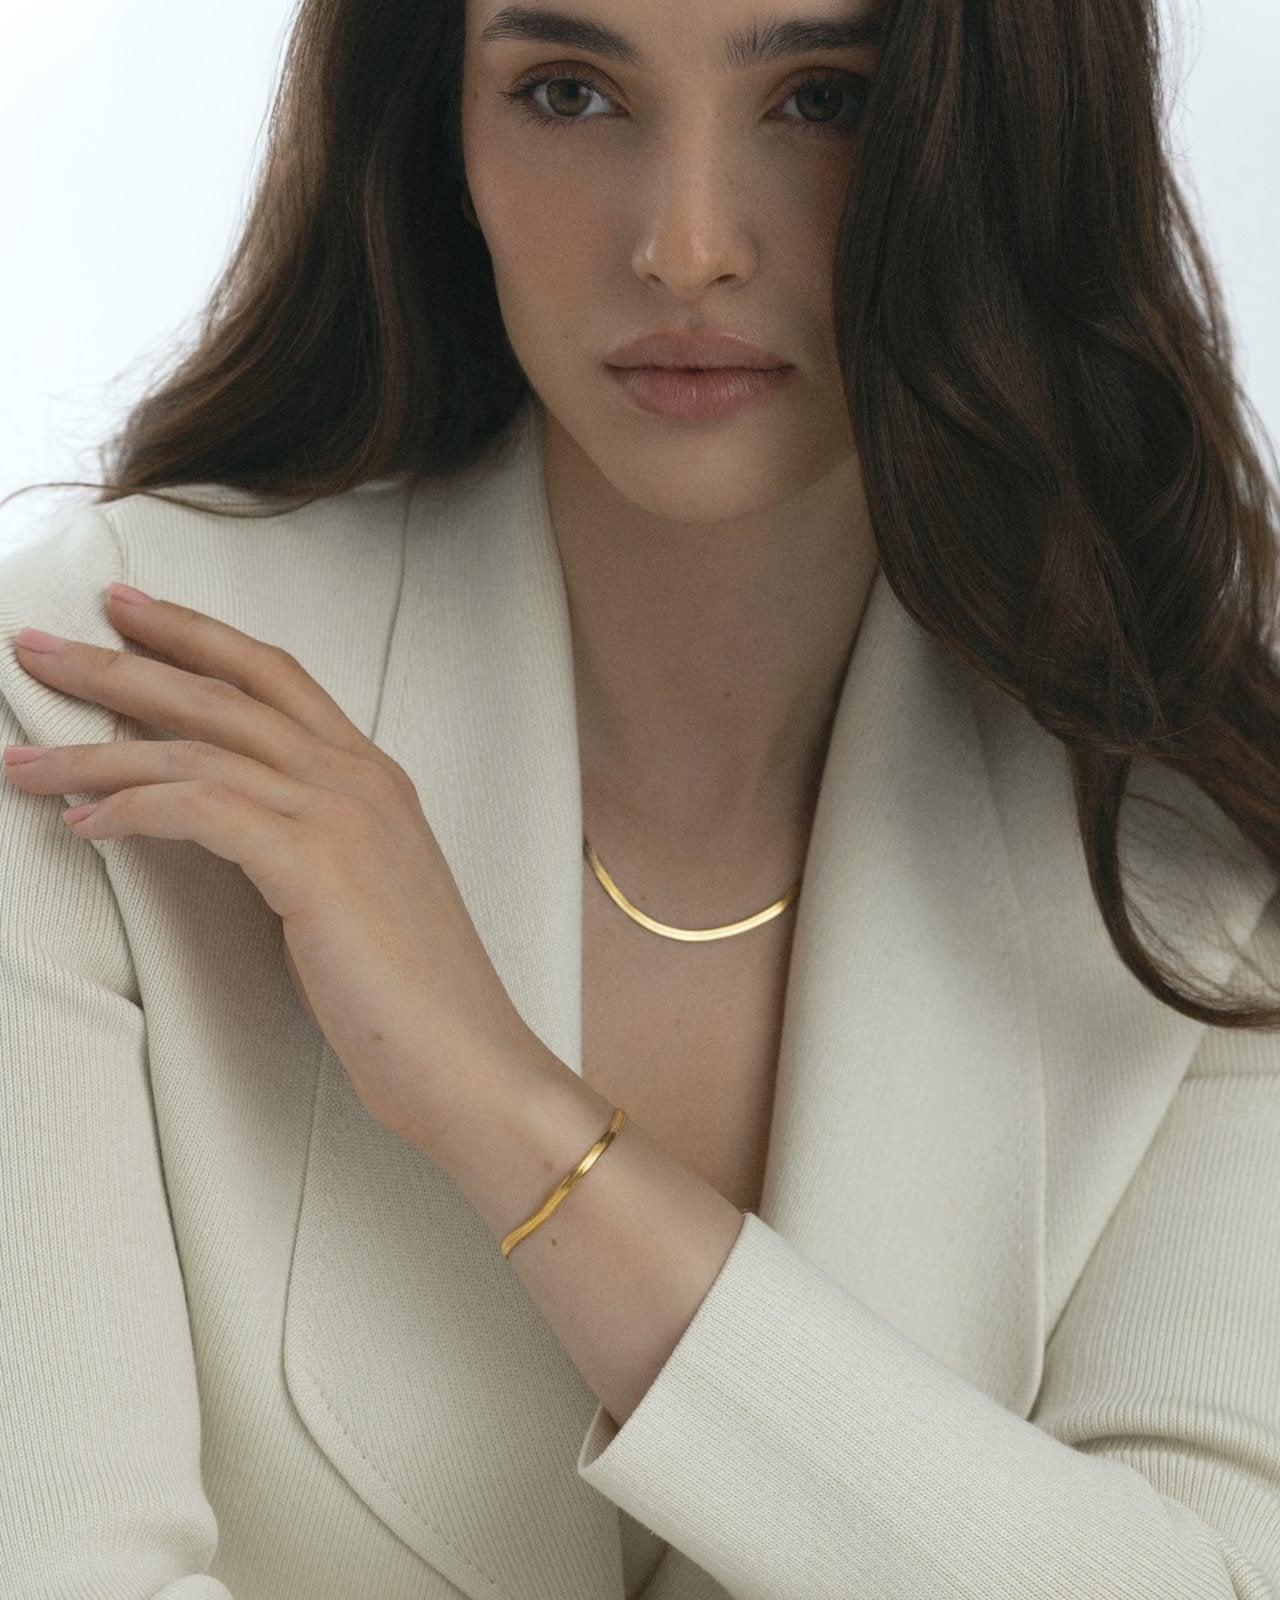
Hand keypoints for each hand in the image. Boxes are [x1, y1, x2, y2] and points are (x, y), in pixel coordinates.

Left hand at [4, 585, 537, 1148]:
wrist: (466, 1058)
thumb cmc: (411, 994)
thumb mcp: (358, 891)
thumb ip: (302, 838)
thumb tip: (217, 816)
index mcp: (372, 776)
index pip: (271, 675)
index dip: (195, 634)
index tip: (129, 611)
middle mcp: (357, 778)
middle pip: (220, 691)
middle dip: (120, 661)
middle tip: (42, 646)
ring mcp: (340, 814)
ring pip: (195, 748)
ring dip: (93, 751)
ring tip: (25, 758)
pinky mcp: (315, 863)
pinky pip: (198, 809)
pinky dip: (131, 808)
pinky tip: (83, 822)